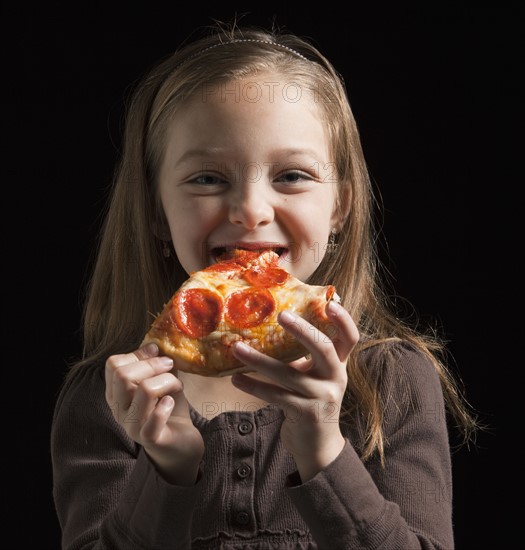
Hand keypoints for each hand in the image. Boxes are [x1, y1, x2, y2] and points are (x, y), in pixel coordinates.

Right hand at [105, 343, 203, 484]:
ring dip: (166, 381)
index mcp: (116, 393)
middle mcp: (118, 410)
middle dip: (151, 365)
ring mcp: (131, 426)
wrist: (181, 442)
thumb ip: (157, 364)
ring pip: (144, 391)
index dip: (136, 353)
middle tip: (170, 365)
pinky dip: (166, 405)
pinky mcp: (149, 439)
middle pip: (123, 375)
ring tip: (177, 384)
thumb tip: (159, 343)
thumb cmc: (168, 408)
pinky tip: (171, 402)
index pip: (113, 365)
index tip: (156, 351)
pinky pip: (154, 418)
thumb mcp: (162, 381)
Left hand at [231, 300, 358, 480]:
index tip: (330, 303)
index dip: (344, 320)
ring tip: (237, 348)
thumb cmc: (310, 401)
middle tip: (281, 315)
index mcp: (339, 364)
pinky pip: (276, 396)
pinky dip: (254, 386)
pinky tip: (237, 379)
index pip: (350, 338)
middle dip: (302, 330)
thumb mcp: (313, 376)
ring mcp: (323, 397)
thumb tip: (267, 326)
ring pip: (289, 374)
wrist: (318, 447)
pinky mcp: (307, 414)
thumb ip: (301, 354)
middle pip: (323, 348)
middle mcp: (336, 378)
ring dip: (259, 360)